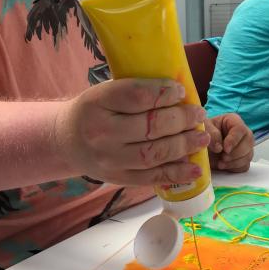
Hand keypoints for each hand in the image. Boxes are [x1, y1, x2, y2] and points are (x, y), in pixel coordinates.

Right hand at [54, 79, 209, 186]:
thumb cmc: (94, 111)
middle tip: (198, 114)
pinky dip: (177, 173)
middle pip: (150, 126)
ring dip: (184, 145)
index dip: (163, 93)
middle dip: (181, 119)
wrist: (66, 141)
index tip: (181, 91)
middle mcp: (102, 132)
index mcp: (98, 103)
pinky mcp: (119, 178)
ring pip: (154, 153)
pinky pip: (152, 177)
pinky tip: (196, 169)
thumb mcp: (104, 92)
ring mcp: (110, 159)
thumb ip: (135, 91)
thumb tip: (180, 93)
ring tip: (202, 137)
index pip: (136, 96)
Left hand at [205, 114, 253, 172]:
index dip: (234, 140)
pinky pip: (244, 165)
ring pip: (248, 155)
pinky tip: (223, 165)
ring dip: (234, 162)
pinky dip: (234, 168)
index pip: (240, 129)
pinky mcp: (243, 159)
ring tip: (220, 162)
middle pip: (248, 142)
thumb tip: (219, 147)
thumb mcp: (204, 128)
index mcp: (233, 121)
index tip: (225, 149)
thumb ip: (211, 134)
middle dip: (235, 153)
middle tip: (222, 157)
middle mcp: (242, 133)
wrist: (201, 146)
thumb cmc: (203, 133)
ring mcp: (245, 146)